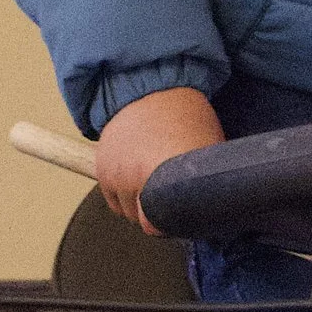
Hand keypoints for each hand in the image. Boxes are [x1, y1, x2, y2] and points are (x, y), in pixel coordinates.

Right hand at [93, 86, 224, 233]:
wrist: (153, 85)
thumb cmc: (187, 116)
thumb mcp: (208, 151)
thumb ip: (205, 187)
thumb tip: (209, 212)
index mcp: (169, 177)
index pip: (161, 226)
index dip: (175, 222)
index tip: (182, 213)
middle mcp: (137, 178)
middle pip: (145, 222)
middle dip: (158, 212)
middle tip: (170, 192)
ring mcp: (117, 174)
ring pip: (127, 212)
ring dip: (139, 202)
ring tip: (154, 179)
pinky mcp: (102, 168)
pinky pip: (112, 199)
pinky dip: (124, 193)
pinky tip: (138, 175)